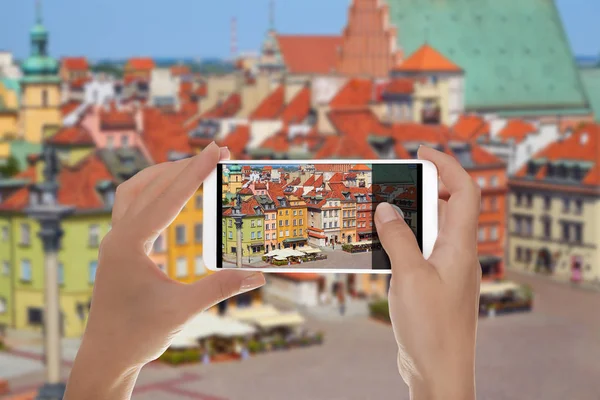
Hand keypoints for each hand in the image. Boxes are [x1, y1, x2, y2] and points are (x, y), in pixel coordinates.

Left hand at [64, 142, 264, 399]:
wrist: (106, 355)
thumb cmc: (138, 335)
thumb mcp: (183, 310)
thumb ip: (220, 288)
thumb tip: (258, 275)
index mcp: (129, 244)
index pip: (168, 198)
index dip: (196, 172)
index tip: (217, 150)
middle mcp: (118, 236)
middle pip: (151, 186)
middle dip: (185, 167)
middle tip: (217, 152)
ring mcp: (115, 240)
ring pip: (135, 191)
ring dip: (164, 174)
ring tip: (193, 165)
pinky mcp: (119, 248)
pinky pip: (133, 206)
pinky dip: (154, 191)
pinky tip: (171, 195)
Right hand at [374, 146, 480, 399]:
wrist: (440, 370)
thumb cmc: (432, 327)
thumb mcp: (410, 276)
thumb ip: (399, 238)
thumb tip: (387, 207)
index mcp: (460, 245)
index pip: (464, 190)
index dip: (447, 164)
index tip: (421, 151)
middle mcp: (458, 254)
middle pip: (450, 206)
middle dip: (426, 186)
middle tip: (397, 177)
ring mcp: (447, 270)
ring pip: (433, 230)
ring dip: (411, 214)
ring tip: (383, 207)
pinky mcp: (434, 286)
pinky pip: (421, 251)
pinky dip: (404, 240)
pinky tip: (382, 244)